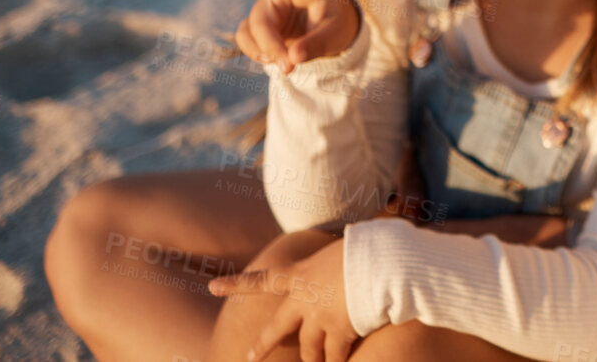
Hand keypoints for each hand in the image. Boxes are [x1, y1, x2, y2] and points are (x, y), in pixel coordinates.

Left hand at [210, 233, 357, 361]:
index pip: (264, 279)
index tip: (213, 286)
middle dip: (263, 345)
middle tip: (249, 358)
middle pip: (278, 328)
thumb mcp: (344, 246)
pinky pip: (335, 356)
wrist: (383, 263)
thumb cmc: (370, 246)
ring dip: (313, 359)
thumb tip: (346, 256)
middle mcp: (305, 300)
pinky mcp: (340, 332)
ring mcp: (320, 318)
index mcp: (302, 273)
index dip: (237, 283)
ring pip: (310, 349)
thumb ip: (336, 260)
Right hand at [215, 0, 359, 74]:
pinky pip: (248, 39)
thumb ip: (315, 46)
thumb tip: (289, 59)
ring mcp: (267, 2)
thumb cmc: (335, 26)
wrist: (322, 40)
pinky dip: (260, 53)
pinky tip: (273, 58)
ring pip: (257, 23)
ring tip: (286, 65)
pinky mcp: (255, 21)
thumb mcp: (335, 36)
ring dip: (268, 46)